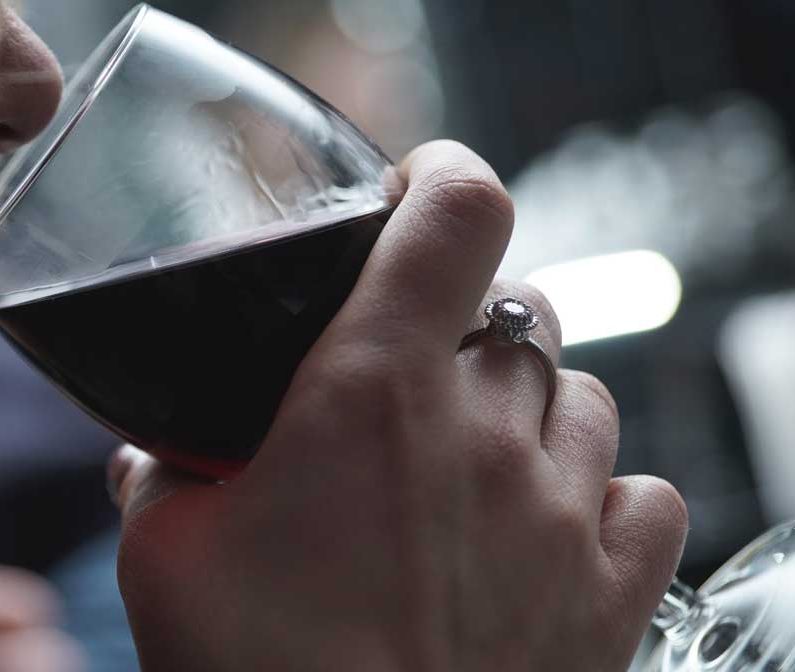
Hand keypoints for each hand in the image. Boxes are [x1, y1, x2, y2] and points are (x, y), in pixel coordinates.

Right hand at [108, 140, 686, 671]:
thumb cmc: (252, 669)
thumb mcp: (164, 556)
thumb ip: (158, 479)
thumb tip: (148, 459)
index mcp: (371, 389)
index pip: (458, 212)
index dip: (444, 173)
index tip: (414, 184)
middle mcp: (485, 432)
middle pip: (522, 308)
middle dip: (471, 317)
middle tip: (413, 366)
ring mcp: (560, 514)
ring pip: (589, 396)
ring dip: (535, 406)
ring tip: (476, 455)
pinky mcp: (611, 595)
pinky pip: (646, 496)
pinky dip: (605, 493)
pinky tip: (551, 523)